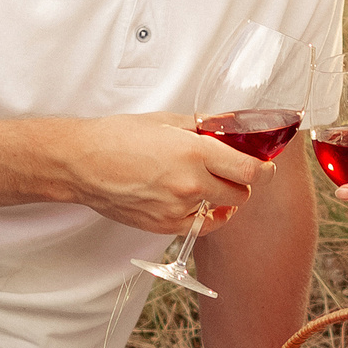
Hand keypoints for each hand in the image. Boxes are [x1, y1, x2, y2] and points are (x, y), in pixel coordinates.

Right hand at [63, 113, 268, 233]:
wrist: (81, 163)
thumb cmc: (118, 137)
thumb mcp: (167, 121)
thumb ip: (205, 126)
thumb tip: (233, 124)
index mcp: (195, 153)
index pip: (251, 170)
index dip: (264, 169)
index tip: (265, 166)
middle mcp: (191, 184)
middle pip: (242, 192)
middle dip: (242, 181)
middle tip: (232, 170)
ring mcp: (177, 209)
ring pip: (222, 210)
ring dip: (222, 198)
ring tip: (206, 182)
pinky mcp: (164, 226)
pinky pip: (200, 227)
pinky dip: (205, 215)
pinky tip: (198, 203)